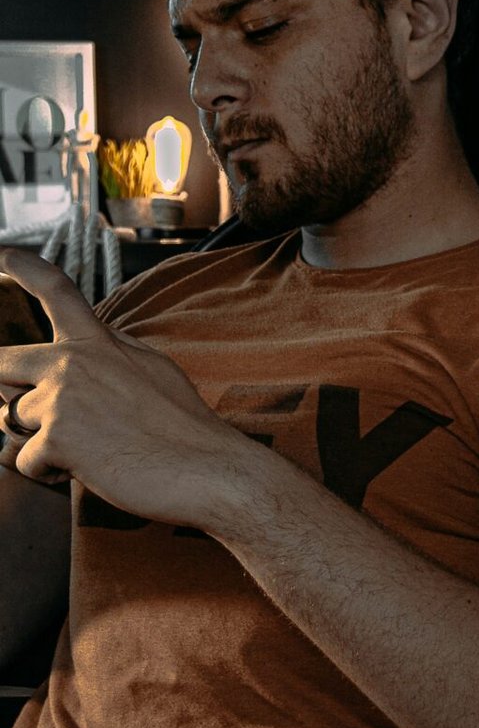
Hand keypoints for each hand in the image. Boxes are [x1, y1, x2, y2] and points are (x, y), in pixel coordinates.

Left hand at [0, 249, 250, 526]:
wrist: (208, 469)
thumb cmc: (186, 429)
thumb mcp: (153, 370)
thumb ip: (111, 355)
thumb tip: (80, 352)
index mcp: (100, 343)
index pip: (58, 294)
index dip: (27, 270)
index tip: (5, 254)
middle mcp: (73, 362)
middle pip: (0, 363)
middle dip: (6, 390)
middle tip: (42, 416)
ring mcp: (62, 398)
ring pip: (10, 421)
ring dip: (36, 443)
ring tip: (85, 452)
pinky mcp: (56, 438)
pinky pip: (23, 461)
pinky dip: (48, 474)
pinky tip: (85, 471)